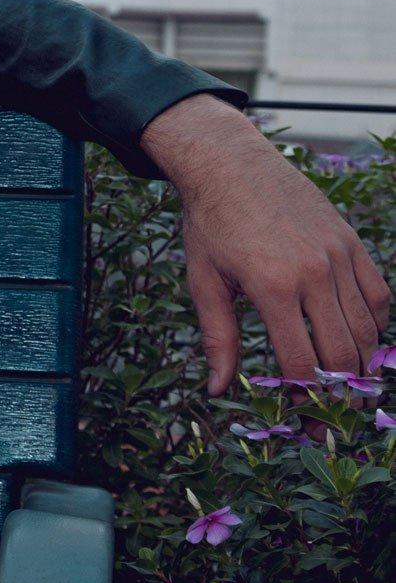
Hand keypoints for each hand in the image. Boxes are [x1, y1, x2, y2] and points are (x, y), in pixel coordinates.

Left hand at [141, 95, 391, 413]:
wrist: (230, 165)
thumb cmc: (210, 223)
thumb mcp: (204, 281)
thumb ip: (218, 338)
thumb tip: (219, 389)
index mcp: (272, 286)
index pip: (301, 360)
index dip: (304, 397)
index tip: (300, 417)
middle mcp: (313, 272)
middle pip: (343, 352)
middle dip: (339, 392)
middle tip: (330, 414)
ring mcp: (338, 256)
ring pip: (367, 328)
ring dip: (361, 363)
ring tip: (348, 386)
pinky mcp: (351, 242)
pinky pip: (378, 295)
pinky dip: (375, 324)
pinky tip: (359, 340)